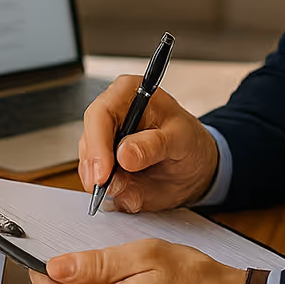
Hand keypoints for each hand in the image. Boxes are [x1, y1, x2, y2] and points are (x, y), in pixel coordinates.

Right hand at [80, 77, 219, 211]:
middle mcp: (111, 112)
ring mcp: (104, 137)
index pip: (101, 114)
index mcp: (128, 93)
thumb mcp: (181, 139)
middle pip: (89, 138)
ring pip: (88, 161)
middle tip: (105, 189)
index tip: (103, 174)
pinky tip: (125, 190)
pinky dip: (107, 188)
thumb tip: (123, 155)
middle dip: (95, 167)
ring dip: (102, 180)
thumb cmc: (190, 141)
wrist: (195, 165)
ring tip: (127, 190)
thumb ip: (154, 146)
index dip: (97, 144)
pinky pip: (95, 177)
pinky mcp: (104, 160)